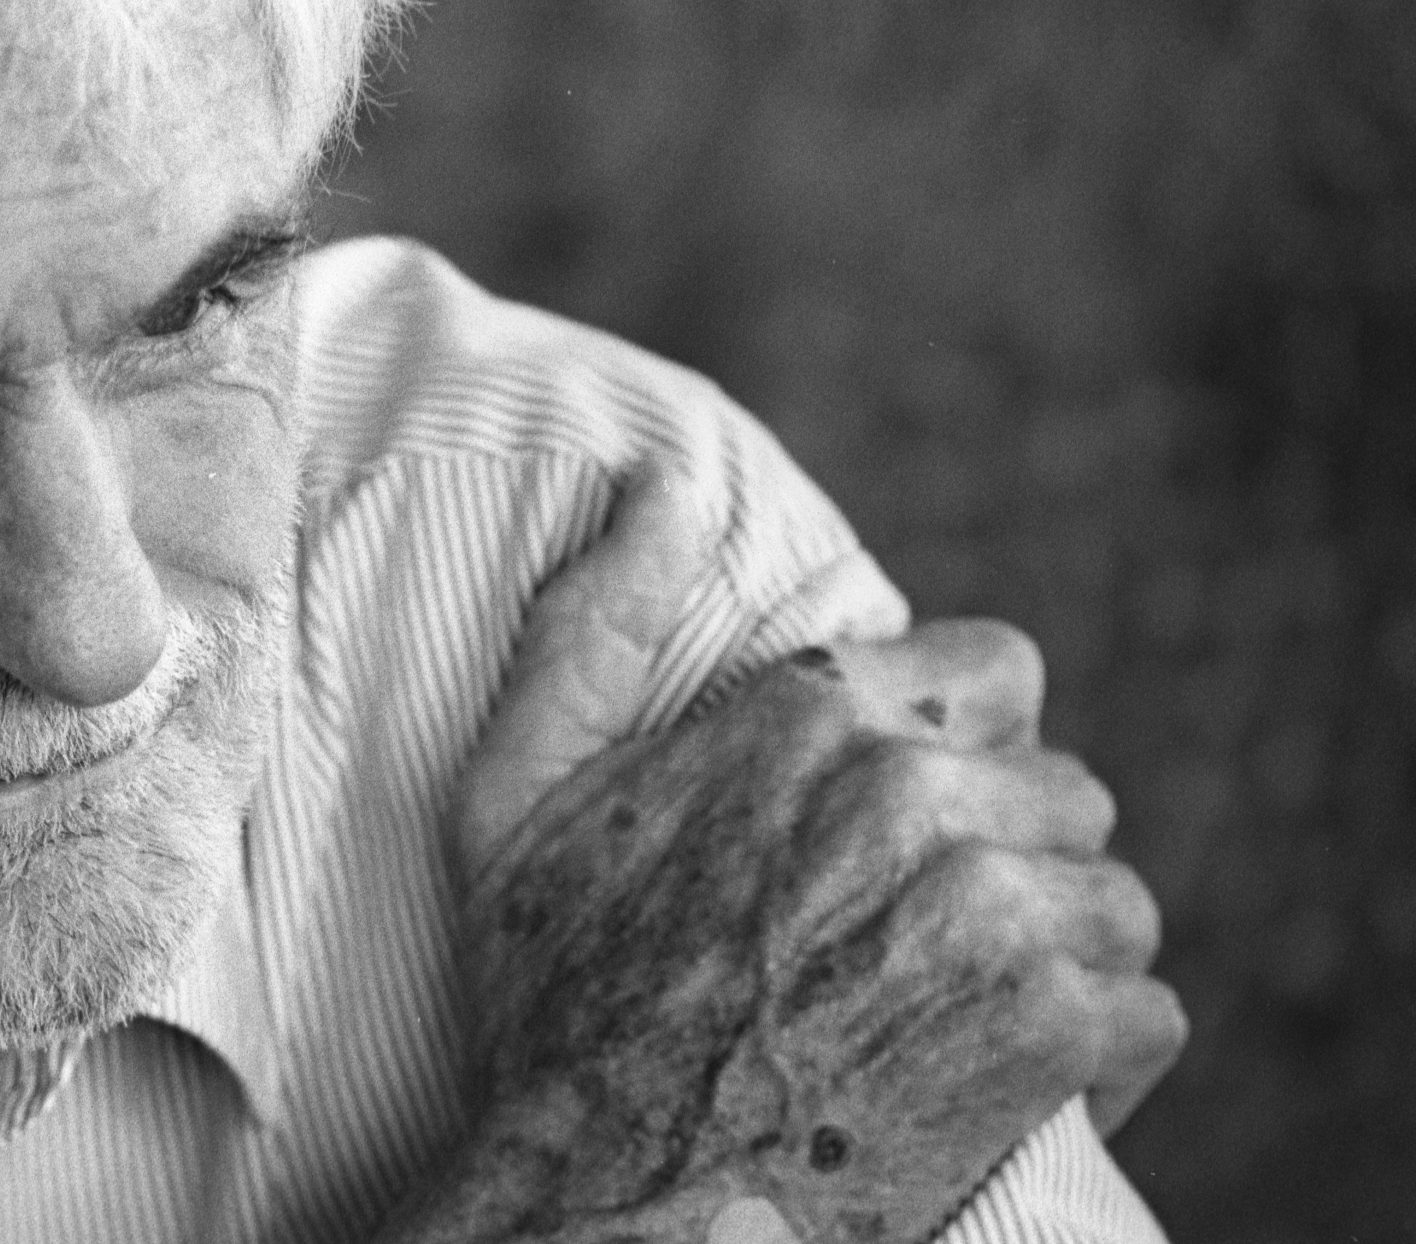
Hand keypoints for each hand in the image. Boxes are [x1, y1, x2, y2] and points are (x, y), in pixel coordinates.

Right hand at [424, 474, 1183, 1242]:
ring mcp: (987, 910)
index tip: (909, 814)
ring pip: (1112, 900)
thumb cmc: (555, 1001)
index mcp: (804, 717)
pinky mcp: (1048, 1031)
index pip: (1000, 668)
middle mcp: (908, 791)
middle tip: (918, 937)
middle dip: (1007, 857)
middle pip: (1062, 791)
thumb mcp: (515, 794)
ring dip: (1056, 957)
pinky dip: (1092, 1058)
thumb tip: (656, 486)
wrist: (602, 1194)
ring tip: (960, 1011)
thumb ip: (589, 625)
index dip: (964, 741)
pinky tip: (1001, 1083)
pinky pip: (1143, 1009)